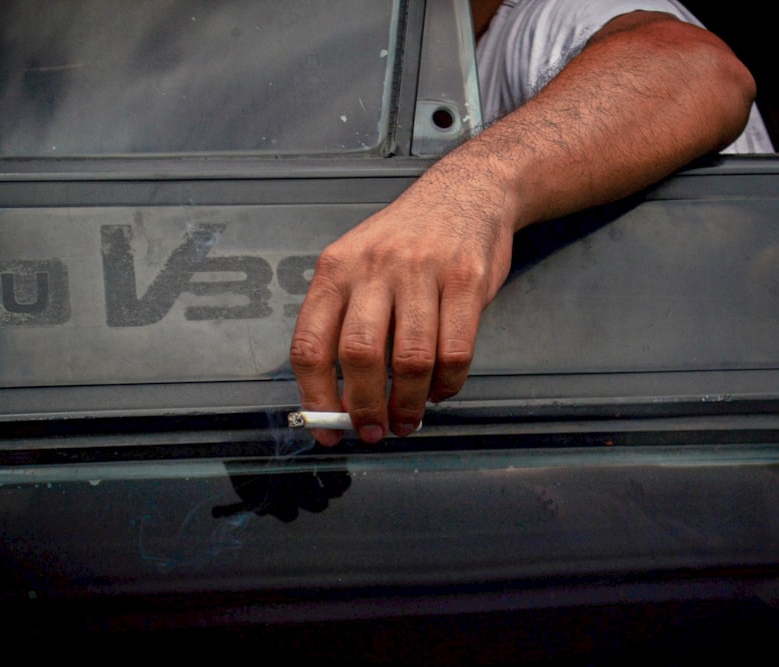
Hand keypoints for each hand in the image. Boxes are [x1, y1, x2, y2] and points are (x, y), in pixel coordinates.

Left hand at [289, 165, 516, 444]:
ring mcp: (422, 271)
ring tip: (408, 420)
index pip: (310, 344)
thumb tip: (339, 397)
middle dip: (365, 408)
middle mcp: (374, 268)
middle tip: (374, 431)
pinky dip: (448, 384)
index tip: (327, 428)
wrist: (468, 192)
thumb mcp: (360, 264)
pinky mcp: (466, 280)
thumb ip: (346, 322)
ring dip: (408, 404)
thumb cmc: (408, 240)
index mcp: (336, 270)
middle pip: (358, 354)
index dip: (315, 397)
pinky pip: (456, 350)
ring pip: (410, 359)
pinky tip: (441, 390)